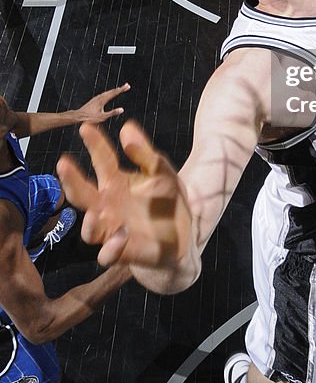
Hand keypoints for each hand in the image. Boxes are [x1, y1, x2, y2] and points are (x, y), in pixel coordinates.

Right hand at [57, 121, 192, 268]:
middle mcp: (108, 205)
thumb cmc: (167, 200)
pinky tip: (121, 235)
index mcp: (116, 181)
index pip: (102, 159)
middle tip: (63, 163)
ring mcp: (113, 229)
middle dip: (71, 180)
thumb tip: (127, 127)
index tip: (86, 127)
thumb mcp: (161, 171)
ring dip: (89, 222)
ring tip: (94, 213)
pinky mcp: (123, 251)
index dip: (94, 143)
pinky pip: (107, 255)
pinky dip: (110, 248)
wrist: (185, 234)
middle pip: (82, 194)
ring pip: (89, 229)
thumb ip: (145, 153)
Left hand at [73, 83, 129, 124]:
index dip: (122, 89)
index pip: (114, 93)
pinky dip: (109, 93)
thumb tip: (122, 109)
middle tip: (127, 86)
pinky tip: (108, 95)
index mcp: (102, 100)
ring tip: (119, 89)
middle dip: (119, 88)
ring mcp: (96, 98)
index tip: (128, 86)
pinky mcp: (94, 100)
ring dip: (114, 90)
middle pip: (111, 91)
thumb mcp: (102, 117)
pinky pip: (103, 94)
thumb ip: (112, 113)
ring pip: (107, 92)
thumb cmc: (89, 118)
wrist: (78, 116)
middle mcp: (99, 97)